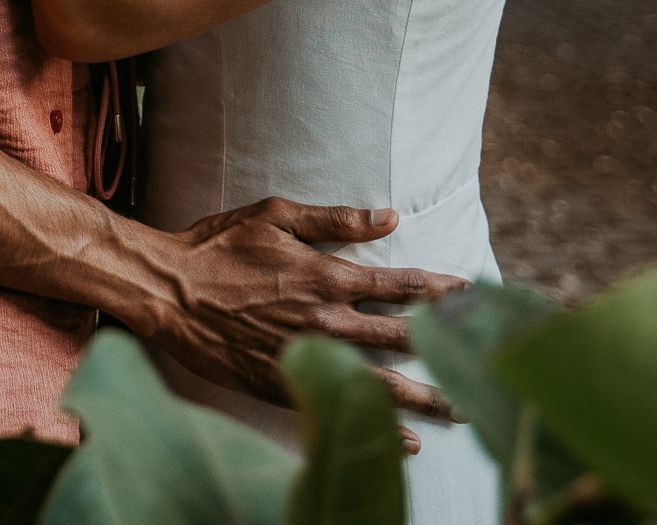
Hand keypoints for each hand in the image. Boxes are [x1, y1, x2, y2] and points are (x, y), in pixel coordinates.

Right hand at [150, 197, 463, 442]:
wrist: (171, 292)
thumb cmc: (219, 246)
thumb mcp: (275, 215)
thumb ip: (334, 219)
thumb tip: (388, 218)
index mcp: (325, 276)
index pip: (398, 284)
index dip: (439, 288)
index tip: (471, 292)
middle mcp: (325, 320)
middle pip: (402, 339)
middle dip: (447, 346)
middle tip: (485, 357)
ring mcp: (307, 356)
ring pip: (380, 381)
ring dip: (426, 396)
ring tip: (462, 408)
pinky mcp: (285, 383)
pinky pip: (342, 404)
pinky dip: (378, 423)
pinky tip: (406, 440)